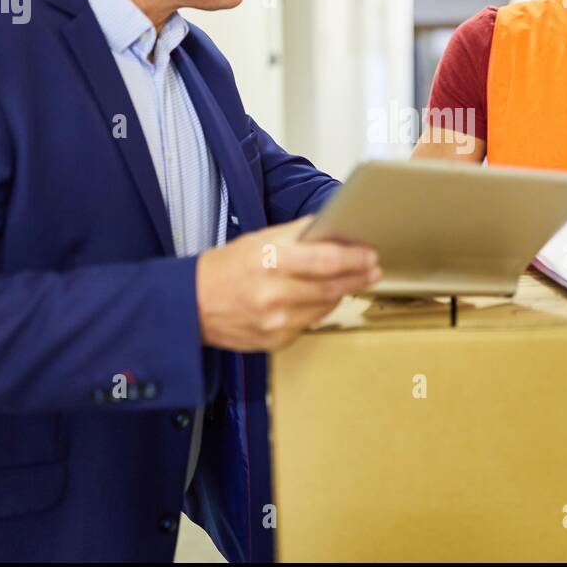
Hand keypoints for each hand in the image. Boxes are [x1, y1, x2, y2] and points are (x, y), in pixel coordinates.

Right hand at [194, 216, 380, 351]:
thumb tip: (331, 225)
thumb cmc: (227, 268)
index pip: (326, 260)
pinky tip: (319, 300)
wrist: (192, 304)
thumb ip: (297, 234)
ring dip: (341, 294)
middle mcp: (274, 294)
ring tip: (351, 282)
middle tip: (374, 271)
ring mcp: (275, 322)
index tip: (371, 255)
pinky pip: (308, 324)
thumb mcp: (260, 240)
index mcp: (271, 261)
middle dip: (358, 278)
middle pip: (331, 287)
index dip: (354, 259)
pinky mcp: (274, 341)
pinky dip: (318, 311)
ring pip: (324, 308)